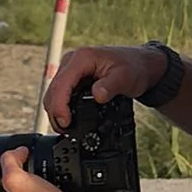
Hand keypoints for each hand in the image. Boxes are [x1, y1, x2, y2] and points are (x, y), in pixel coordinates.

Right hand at [43, 40, 163, 129]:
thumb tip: (97, 96)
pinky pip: (61, 96)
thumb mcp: (126, 77)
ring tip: (67, 129)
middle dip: (56, 113)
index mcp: (81, 59)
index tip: (66, 123)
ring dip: (57, 112)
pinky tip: (70, 119)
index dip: (59, 107)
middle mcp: (71, 63)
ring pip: (53, 94)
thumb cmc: (133, 67)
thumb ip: (111, 86)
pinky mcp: (72, 79)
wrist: (139, 64)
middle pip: (52, 91)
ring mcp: (70, 71)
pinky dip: (62, 109)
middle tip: (66, 131)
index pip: (61, 85)